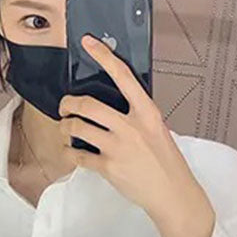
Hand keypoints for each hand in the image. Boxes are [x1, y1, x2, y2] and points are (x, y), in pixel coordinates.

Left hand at [58, 34, 214, 229]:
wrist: (172, 193)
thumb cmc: (166, 163)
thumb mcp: (158, 130)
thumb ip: (137, 116)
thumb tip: (113, 104)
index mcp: (147, 113)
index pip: (123, 77)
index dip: (104, 57)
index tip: (89, 43)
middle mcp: (131, 126)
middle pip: (88, 104)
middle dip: (68, 104)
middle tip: (65, 107)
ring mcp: (118, 147)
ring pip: (78, 128)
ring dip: (65, 127)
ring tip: (66, 130)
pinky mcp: (109, 167)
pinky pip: (78, 155)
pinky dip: (70, 153)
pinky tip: (71, 152)